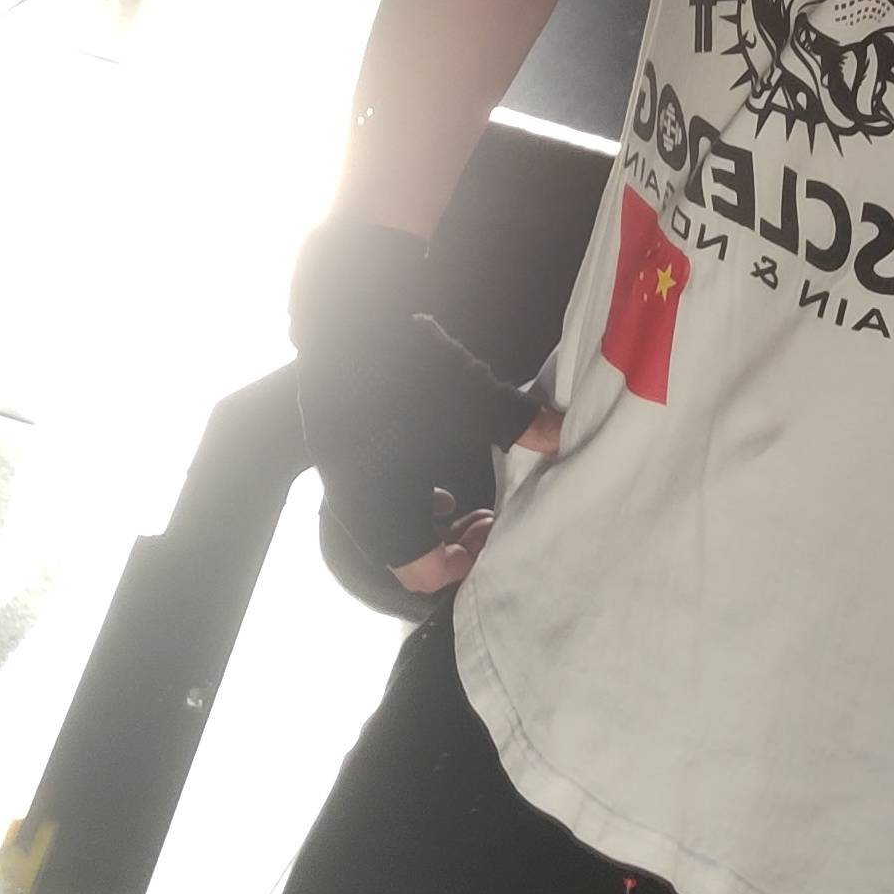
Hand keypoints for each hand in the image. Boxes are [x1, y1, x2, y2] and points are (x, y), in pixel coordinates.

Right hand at [291, 220, 530, 596]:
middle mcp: (357, 507)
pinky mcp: (333, 450)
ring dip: (428, 516)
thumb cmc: (410, 375)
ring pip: (388, 522)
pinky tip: (427, 460)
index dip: (466, 562)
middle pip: (407, 554)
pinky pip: (371, 493)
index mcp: (388, 512)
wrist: (344, 319)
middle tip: (486, 514)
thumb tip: (560, 437)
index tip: (493, 530)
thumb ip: (521, 425)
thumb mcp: (476, 401)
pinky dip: (403, 490)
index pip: (424, 574)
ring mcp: (340, 479)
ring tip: (459, 492)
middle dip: (452, 540)